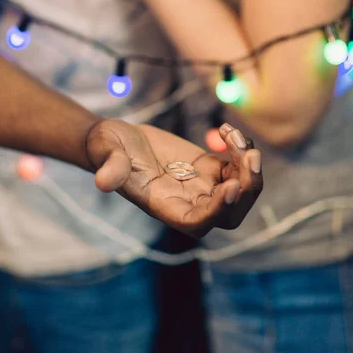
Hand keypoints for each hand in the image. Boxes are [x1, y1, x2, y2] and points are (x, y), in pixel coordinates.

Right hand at [85, 119, 262, 237]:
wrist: (117, 138)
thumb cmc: (107, 148)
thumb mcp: (106, 153)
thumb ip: (110, 167)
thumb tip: (102, 182)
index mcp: (165, 206)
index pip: (199, 223)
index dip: (218, 210)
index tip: (230, 185)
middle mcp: (188, 202)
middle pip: (230, 214)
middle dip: (247, 189)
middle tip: (250, 156)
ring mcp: (202, 185)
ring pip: (240, 189)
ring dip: (248, 165)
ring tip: (234, 135)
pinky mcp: (208, 167)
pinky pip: (236, 166)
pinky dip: (239, 149)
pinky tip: (225, 129)